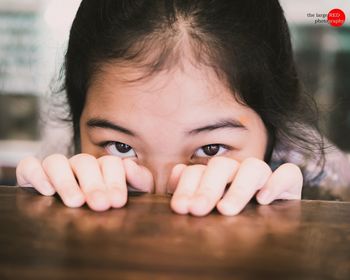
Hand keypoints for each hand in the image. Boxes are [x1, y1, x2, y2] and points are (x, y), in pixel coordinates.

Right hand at [16, 154, 152, 210]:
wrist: (74, 226)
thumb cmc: (106, 209)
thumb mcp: (127, 196)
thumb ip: (140, 181)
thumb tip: (130, 165)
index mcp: (103, 168)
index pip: (111, 163)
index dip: (115, 181)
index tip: (117, 202)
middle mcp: (79, 165)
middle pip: (85, 162)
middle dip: (94, 184)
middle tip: (100, 204)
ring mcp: (56, 168)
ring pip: (57, 162)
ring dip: (67, 181)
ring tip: (75, 202)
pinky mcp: (32, 174)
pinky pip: (30, 166)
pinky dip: (36, 174)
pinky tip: (46, 191)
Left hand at [170, 157, 302, 215]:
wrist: (267, 237)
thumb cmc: (228, 224)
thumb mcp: (206, 212)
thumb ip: (188, 195)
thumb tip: (176, 180)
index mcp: (214, 177)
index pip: (198, 171)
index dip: (187, 186)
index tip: (180, 208)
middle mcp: (237, 172)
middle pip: (222, 166)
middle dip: (207, 188)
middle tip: (197, 210)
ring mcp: (263, 177)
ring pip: (253, 166)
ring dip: (238, 188)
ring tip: (225, 210)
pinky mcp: (288, 186)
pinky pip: (289, 174)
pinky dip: (277, 182)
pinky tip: (264, 200)